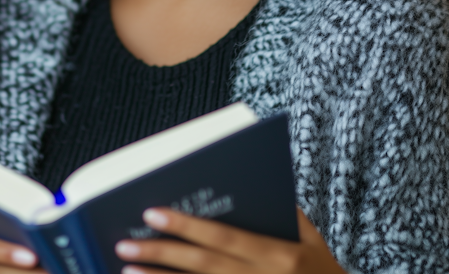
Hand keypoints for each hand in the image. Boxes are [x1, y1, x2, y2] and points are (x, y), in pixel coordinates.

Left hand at [115, 207, 345, 273]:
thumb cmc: (324, 272)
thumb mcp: (312, 239)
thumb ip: (285, 211)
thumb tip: (250, 184)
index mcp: (277, 255)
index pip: (223, 238)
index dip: (186, 227)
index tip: (152, 213)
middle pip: (203, 267)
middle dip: (161, 254)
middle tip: (124, 242)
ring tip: (126, 269)